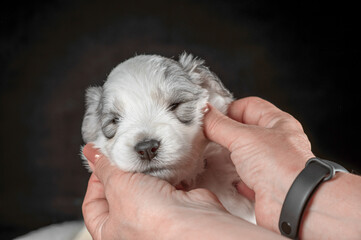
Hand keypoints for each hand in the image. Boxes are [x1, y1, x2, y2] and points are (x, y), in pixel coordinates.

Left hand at [81, 143, 282, 239]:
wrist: (192, 222)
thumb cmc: (152, 220)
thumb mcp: (117, 187)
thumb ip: (105, 169)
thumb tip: (92, 155)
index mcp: (110, 231)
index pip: (93, 204)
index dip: (95, 180)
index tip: (100, 160)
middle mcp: (133, 225)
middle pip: (120, 191)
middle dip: (123, 171)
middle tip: (124, 153)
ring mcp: (155, 214)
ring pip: (144, 184)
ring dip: (146, 170)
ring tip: (145, 158)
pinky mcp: (175, 202)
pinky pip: (166, 182)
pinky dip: (165, 171)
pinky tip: (164, 164)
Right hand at [203, 97, 314, 230]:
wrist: (292, 204)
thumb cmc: (281, 166)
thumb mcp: (243, 137)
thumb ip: (219, 124)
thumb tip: (203, 112)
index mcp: (278, 123)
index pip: (250, 106)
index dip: (229, 109)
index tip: (212, 116)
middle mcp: (277, 143)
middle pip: (245, 130)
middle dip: (226, 133)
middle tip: (209, 135)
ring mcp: (271, 165)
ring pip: (244, 155)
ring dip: (229, 156)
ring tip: (214, 155)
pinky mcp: (265, 187)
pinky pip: (245, 178)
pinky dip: (235, 178)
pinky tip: (228, 177)